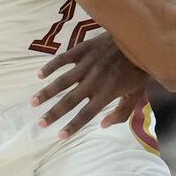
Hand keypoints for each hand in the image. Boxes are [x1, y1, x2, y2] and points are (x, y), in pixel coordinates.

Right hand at [31, 35, 149, 137]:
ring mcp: (87, 64)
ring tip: (33, 102)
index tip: (60, 135)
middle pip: (70, 100)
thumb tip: (103, 125)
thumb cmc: (140, 69)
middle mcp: (94, 80)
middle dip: (54, 113)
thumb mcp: (137, 94)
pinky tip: (39, 75)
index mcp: (107, 93)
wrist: (142, 39)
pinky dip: (51, 66)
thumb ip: (121, 112)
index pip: (86, 114)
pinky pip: (63, 58)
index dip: (73, 126)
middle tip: (40, 123)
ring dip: (47, 92)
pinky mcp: (83, 49)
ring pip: (62, 81)